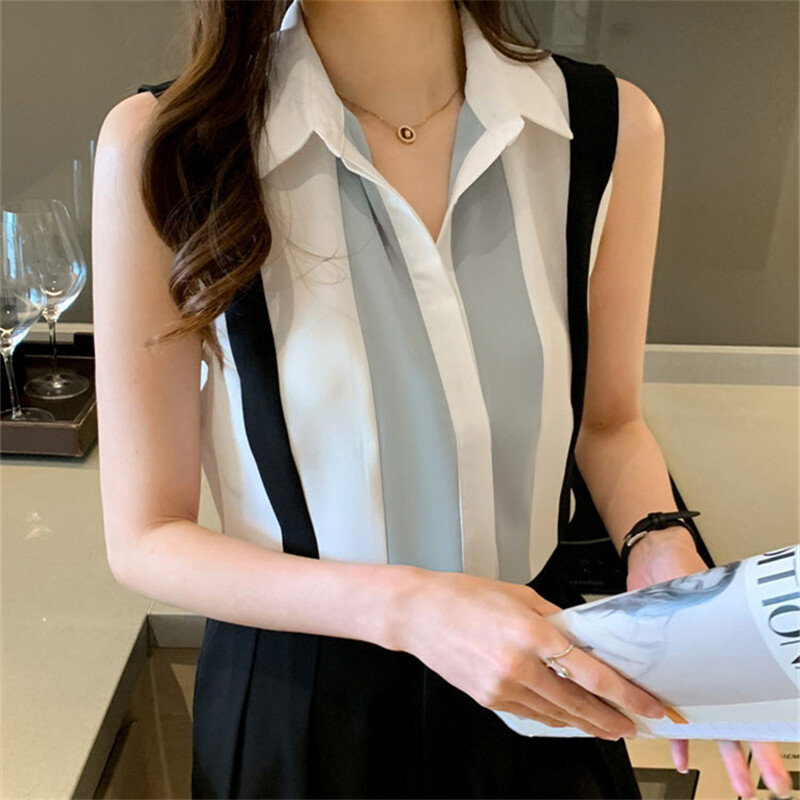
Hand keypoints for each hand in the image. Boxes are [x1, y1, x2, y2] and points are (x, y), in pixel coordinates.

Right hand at [395, 568, 669, 739]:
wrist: (420, 614)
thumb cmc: (464, 596)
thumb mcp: (519, 595)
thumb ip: (555, 618)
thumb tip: (582, 636)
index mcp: (531, 633)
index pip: (591, 672)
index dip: (626, 694)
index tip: (649, 705)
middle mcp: (519, 665)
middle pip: (578, 702)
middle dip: (612, 718)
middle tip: (635, 725)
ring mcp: (502, 687)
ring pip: (556, 714)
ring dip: (587, 723)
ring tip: (609, 727)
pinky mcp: (489, 699)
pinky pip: (531, 715)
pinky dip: (554, 718)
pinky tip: (568, 719)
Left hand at [626, 527, 793, 798]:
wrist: (654, 557)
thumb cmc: (682, 570)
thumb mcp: (698, 594)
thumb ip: (702, 620)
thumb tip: (705, 634)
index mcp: (728, 653)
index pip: (753, 703)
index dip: (764, 740)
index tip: (776, 771)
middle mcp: (712, 667)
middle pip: (735, 720)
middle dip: (749, 757)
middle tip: (762, 788)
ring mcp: (690, 670)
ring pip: (709, 720)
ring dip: (716, 751)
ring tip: (734, 782)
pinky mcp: (662, 666)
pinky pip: (669, 703)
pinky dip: (672, 730)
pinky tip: (675, 751)